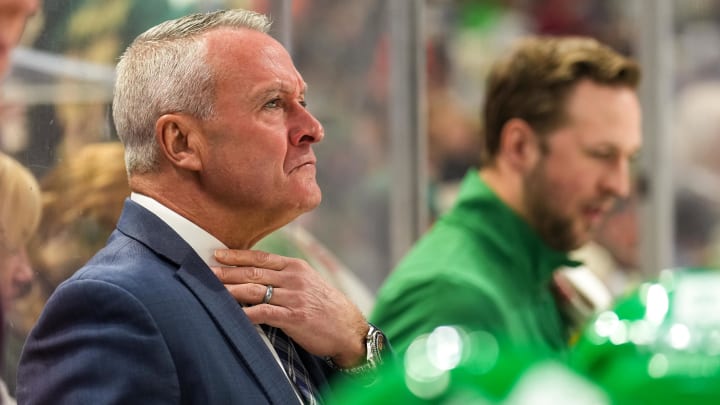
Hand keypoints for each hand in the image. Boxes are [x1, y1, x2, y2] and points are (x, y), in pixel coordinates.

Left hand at [212, 249, 367, 367]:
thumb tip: (258, 273)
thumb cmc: (326, 307)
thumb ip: (285, 276)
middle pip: (253, 272)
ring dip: (231, 290)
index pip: (261, 257)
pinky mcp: (294, 317)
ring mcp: (294, 297)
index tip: (217, 255)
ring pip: (255, 290)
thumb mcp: (309, 282)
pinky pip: (264, 313)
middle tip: (206, 271)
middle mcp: (294, 278)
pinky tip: (232, 314)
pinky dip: (246, 313)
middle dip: (227, 272)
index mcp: (296, 267)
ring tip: (212, 289)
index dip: (237, 256)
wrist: (348, 329)